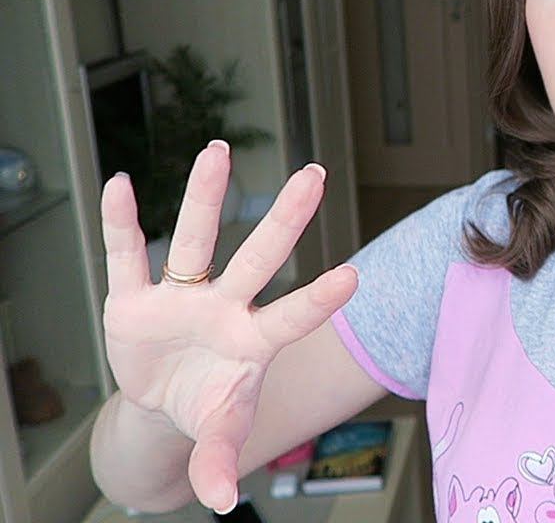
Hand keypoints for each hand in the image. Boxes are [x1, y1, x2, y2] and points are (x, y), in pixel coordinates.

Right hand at [99, 140, 356, 511]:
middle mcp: (226, 307)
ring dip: (204, 196)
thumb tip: (219, 504)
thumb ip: (220, 460)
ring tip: (217, 149)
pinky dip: (122, 223)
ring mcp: (182, 297)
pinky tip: (119, 184)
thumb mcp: (219, 433)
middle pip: (258, 256)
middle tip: (315, 173)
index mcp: (254, 341)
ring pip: (194, 239)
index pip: (293, 317)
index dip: (318, 299)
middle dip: (286, 218)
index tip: (353, 275)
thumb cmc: (210, 405)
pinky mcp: (135, 298)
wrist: (166, 399)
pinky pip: (127, 255)